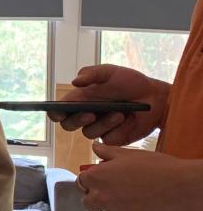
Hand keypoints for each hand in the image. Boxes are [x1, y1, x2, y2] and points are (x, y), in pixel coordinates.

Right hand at [52, 65, 167, 145]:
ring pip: (88, 132)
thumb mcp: (110, 72)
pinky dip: (114, 129)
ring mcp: (99, 128)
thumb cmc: (131, 82)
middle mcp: (87, 115)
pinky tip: (124, 119)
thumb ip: (91, 74)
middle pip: (68, 124)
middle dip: (76, 120)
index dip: (55, 113)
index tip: (58, 111)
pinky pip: (106, 139)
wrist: (156, 97)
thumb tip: (74, 82)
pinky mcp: (113, 138)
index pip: (60, 110)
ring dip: (102, 123)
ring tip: (119, 113)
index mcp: (81, 100)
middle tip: (88, 113)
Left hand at [78, 144, 202, 210]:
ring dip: (122, 210)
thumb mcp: (131, 155)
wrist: (186, 188)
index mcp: (97, 178)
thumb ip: (107, 152)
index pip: (82, 183)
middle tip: (122, 194)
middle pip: (89, 203)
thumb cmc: (159, 167)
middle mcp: (101, 198)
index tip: (106, 182)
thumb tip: (94, 148)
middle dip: (100, 199)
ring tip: (145, 200)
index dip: (93, 182)